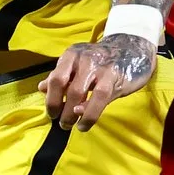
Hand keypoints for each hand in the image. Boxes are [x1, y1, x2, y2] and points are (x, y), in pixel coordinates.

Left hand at [37, 33, 156, 131]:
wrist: (132, 50)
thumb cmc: (101, 61)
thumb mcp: (78, 64)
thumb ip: (61, 76)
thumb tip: (41, 88)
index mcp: (72, 55)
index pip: (56, 78)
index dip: (51, 99)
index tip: (52, 113)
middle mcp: (84, 58)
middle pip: (67, 88)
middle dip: (61, 110)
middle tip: (62, 123)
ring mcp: (100, 67)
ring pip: (80, 94)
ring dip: (72, 115)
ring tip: (72, 125)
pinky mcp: (114, 77)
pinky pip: (98, 100)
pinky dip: (88, 115)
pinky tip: (84, 124)